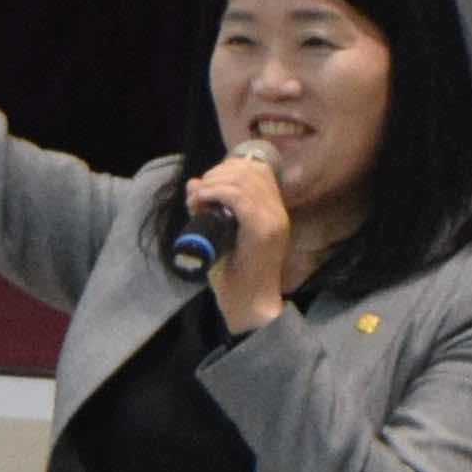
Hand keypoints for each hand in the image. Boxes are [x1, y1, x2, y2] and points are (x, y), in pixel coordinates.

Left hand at [183, 152, 298, 326]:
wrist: (248, 304)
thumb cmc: (234, 275)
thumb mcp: (219, 234)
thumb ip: (209, 209)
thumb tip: (193, 183)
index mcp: (274, 211)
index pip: (260, 171)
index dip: (232, 167)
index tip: (210, 180)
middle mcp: (278, 212)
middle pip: (251, 171)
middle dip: (220, 172)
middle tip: (201, 190)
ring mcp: (273, 220)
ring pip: (244, 180)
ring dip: (216, 181)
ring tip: (200, 196)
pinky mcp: (263, 230)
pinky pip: (239, 197)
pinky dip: (218, 192)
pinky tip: (204, 198)